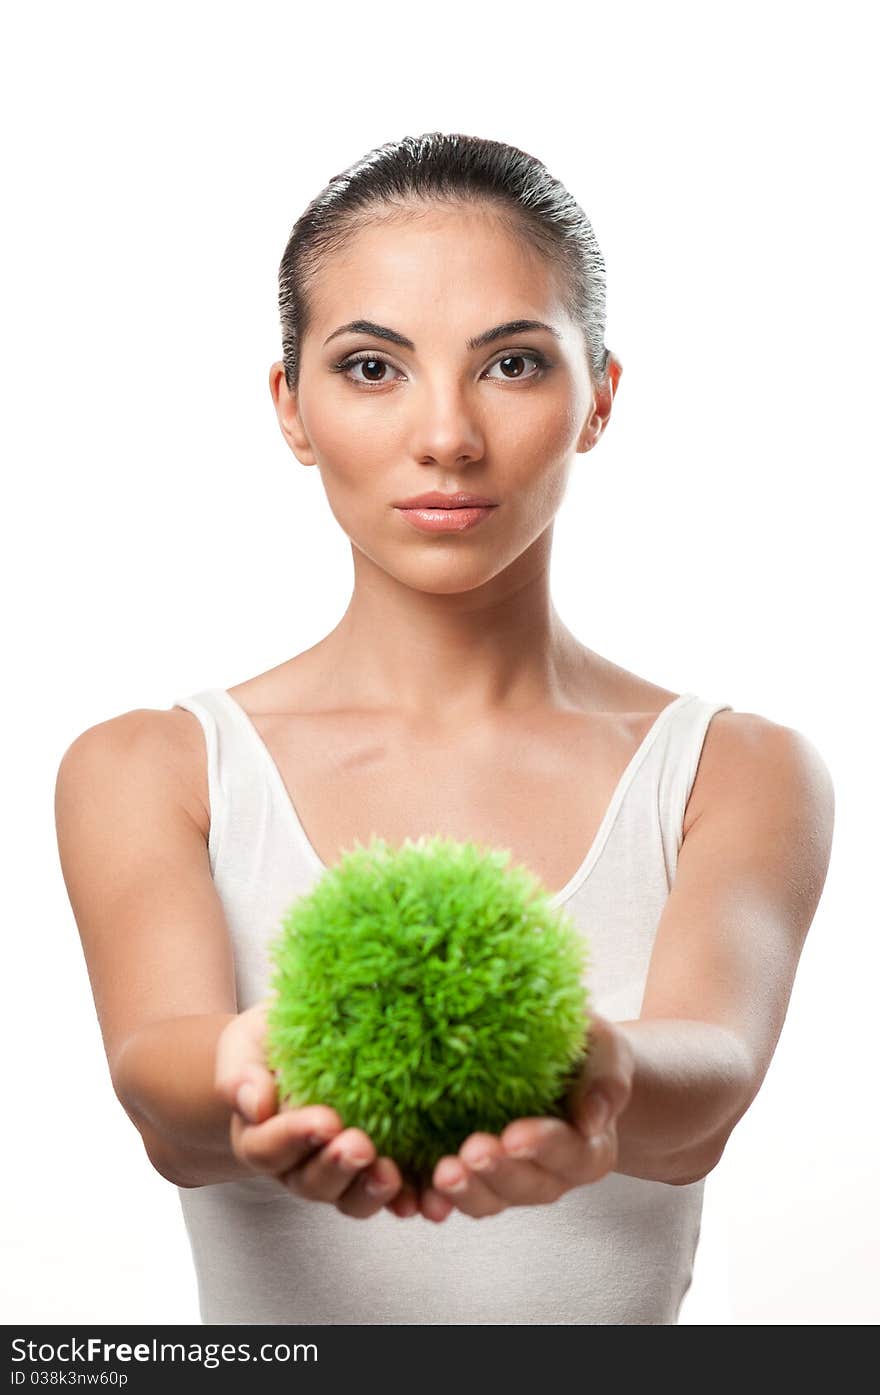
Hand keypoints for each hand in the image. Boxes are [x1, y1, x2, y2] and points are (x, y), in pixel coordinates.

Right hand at [214, 999, 422, 1220]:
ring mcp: (339, 1174)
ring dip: (371, 1191)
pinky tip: (430, 1198)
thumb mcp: (247, 1043)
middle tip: (360, 1145)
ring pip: (351, 1199)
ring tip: (391, 1173)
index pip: (269, 1148)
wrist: (301, 1044)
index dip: (295, 1138)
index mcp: (262, 1136)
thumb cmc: (271, 1040)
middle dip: (337, 1167)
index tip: (324, 1120)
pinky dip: (411, 1199)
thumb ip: (242, 1073)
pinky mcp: (377, 1170)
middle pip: (311, 1183)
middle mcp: (297, 1165)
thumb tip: (254, 1103)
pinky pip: (394, 1195)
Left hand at [418, 1012, 635, 1221]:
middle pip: (527, 1188)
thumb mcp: (605, 1050)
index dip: (543, 1148)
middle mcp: (551, 1174)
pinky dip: (435, 1199)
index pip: (571, 1154)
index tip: (514, 1136)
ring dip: (465, 1191)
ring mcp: (510, 1179)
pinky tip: (415, 1193)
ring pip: (489, 1200)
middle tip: (471, 1152)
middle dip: (498, 1173)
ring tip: (442, 1173)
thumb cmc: (583, 1050)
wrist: (559, 1060)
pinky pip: (454, 1196)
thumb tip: (594, 1117)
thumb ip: (607, 1079)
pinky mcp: (475, 1175)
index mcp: (588, 1146)